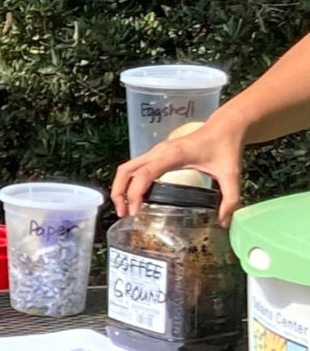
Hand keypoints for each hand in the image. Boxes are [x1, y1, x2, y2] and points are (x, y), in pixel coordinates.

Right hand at [110, 122, 243, 227]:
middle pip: (126, 170)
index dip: (134, 193)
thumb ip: (230, 200)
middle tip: (123, 214)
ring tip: (124, 209)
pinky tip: (135, 198)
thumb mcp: (231, 174)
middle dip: (119, 193)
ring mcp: (155, 152)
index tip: (134, 212)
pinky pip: (134, 168)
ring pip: (126, 168)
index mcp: (173, 156)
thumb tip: (223, 223)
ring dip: (120, 188)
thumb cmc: (225, 147)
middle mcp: (159, 152)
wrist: (224, 127)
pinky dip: (128, 183)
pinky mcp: (156, 154)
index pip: (144, 174)